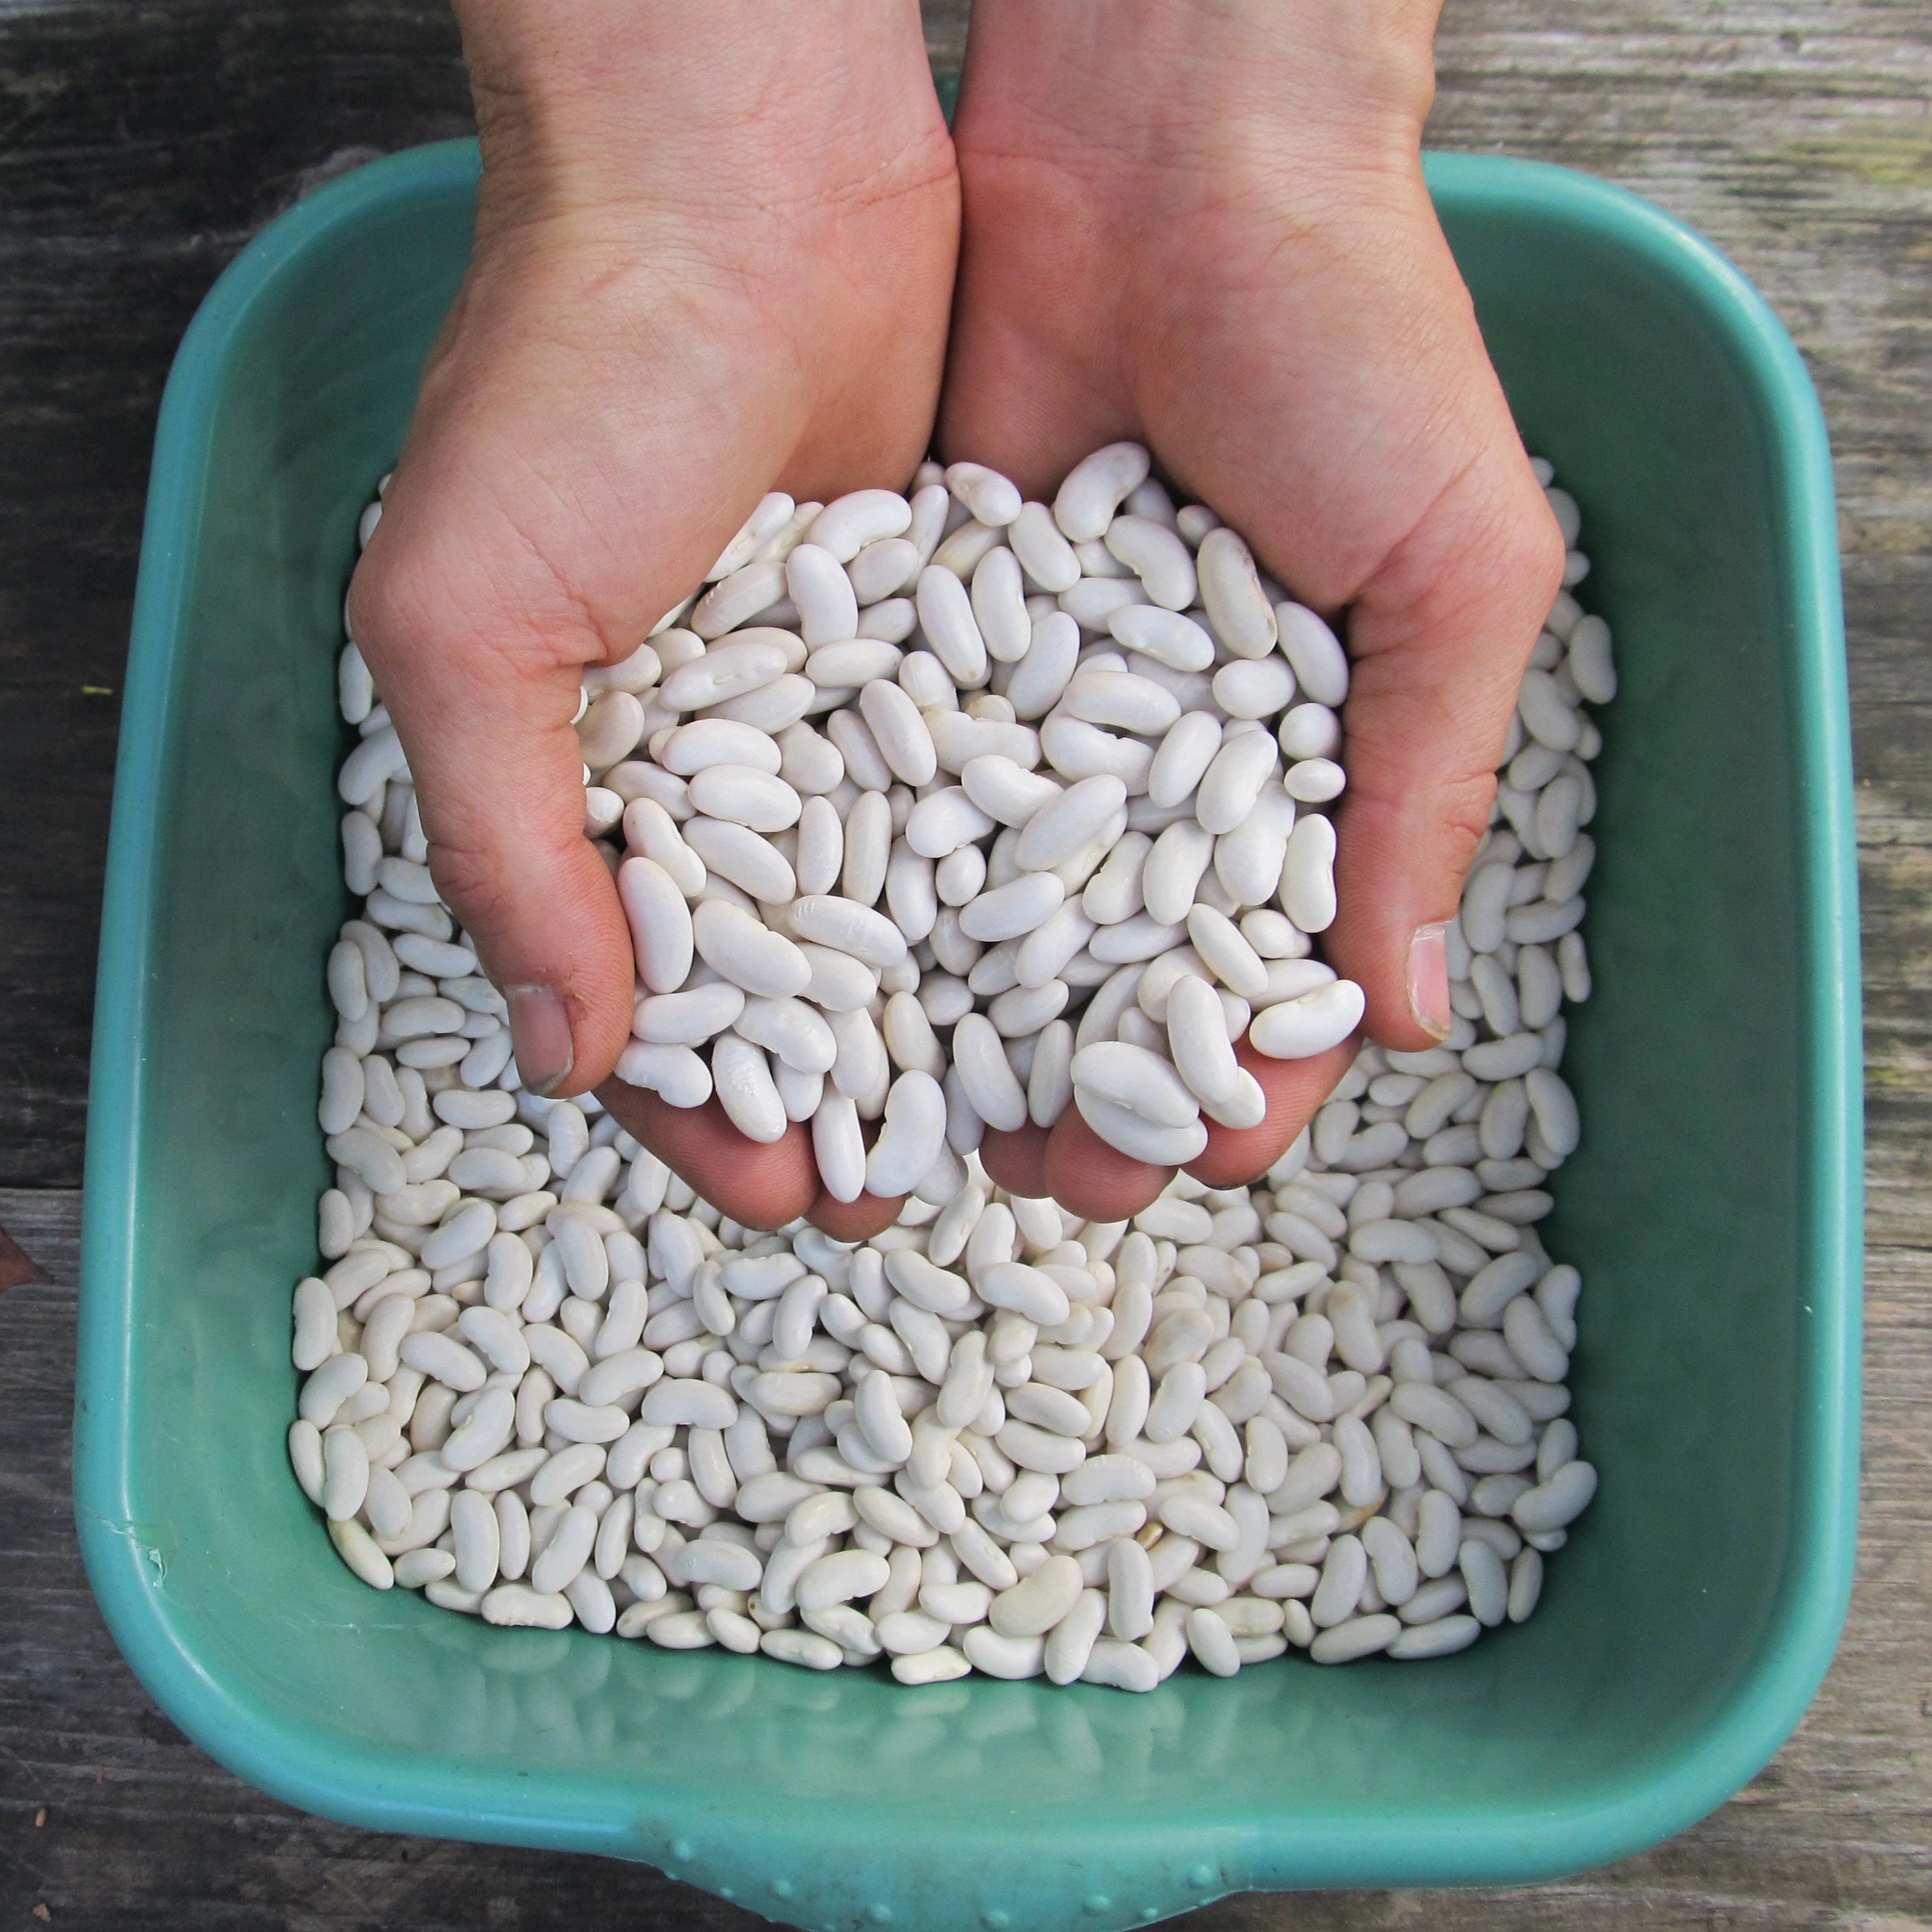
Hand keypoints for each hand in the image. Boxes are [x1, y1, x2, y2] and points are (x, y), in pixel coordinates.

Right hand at [348, 0, 956, 1233]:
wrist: (737, 167)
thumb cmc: (565, 375)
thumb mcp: (469, 617)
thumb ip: (503, 839)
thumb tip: (554, 1053)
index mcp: (597, 781)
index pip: (656, 995)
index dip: (713, 1108)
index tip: (791, 1196)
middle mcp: (736, 763)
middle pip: (805, 980)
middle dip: (860, 1094)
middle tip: (926, 1197)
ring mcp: (856, 708)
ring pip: (917, 907)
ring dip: (965, 1020)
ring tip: (1033, 1123)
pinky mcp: (960, 638)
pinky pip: (1004, 793)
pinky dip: (1039, 883)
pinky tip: (1095, 965)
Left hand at [942, 0, 1564, 1217]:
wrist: (1174, 149)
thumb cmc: (1361, 339)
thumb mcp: (1456, 563)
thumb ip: (1433, 786)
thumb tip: (1412, 1015)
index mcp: (1294, 764)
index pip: (1260, 968)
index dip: (1233, 1079)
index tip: (1191, 1167)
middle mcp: (1147, 759)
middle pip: (1104, 970)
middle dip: (1070, 1084)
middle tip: (1024, 1181)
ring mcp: (1025, 709)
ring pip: (978, 909)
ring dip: (947, 1027)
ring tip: (903, 1127)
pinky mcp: (917, 644)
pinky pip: (881, 787)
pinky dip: (856, 886)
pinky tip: (825, 979)